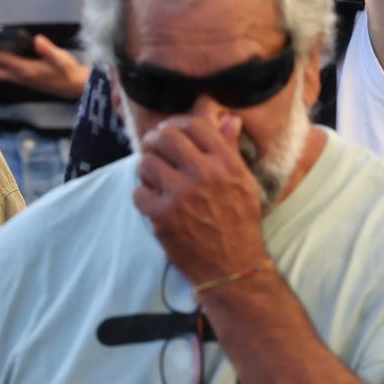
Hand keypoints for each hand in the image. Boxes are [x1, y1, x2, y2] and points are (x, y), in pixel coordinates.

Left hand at [0, 34, 89, 98]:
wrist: (75, 86)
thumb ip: (48, 50)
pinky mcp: (21, 80)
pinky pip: (0, 74)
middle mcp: (18, 76)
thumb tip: (37, 39)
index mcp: (26, 70)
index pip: (0, 59)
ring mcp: (19, 80)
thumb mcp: (62, 59)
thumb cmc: (69, 71)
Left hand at [133, 114, 268, 287]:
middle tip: (156, 150)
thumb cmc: (240, 222)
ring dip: (147, 168)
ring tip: (155, 178)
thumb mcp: (244, 182)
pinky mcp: (162, 215)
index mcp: (226, 162)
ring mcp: (181, 194)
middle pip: (165, 137)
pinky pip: (138, 192)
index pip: (195, 124)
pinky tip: (155, 202)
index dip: (179, 125)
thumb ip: (230, 149)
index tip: (174, 134)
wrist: (232, 265)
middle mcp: (204, 173)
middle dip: (156, 141)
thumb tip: (228, 118)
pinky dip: (144, 196)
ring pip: (146, 162)